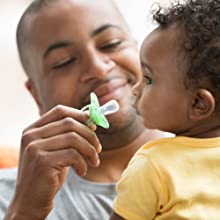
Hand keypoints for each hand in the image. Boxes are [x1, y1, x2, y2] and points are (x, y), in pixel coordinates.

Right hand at [5, 105, 100, 219]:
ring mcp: (35, 147)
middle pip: (70, 123)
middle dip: (90, 135)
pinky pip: (73, 155)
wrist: (30, 201)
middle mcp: (31, 135)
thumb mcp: (56, 150)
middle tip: (98, 148)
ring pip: (74, 138)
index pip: (60, 111)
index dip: (80, 115)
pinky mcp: (42, 161)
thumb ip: (68, 134)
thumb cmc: (48, 173)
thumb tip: (91, 118)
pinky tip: (82, 171)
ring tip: (94, 161)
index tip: (94, 125)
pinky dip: (83, 163)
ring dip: (90, 150)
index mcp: (34, 129)